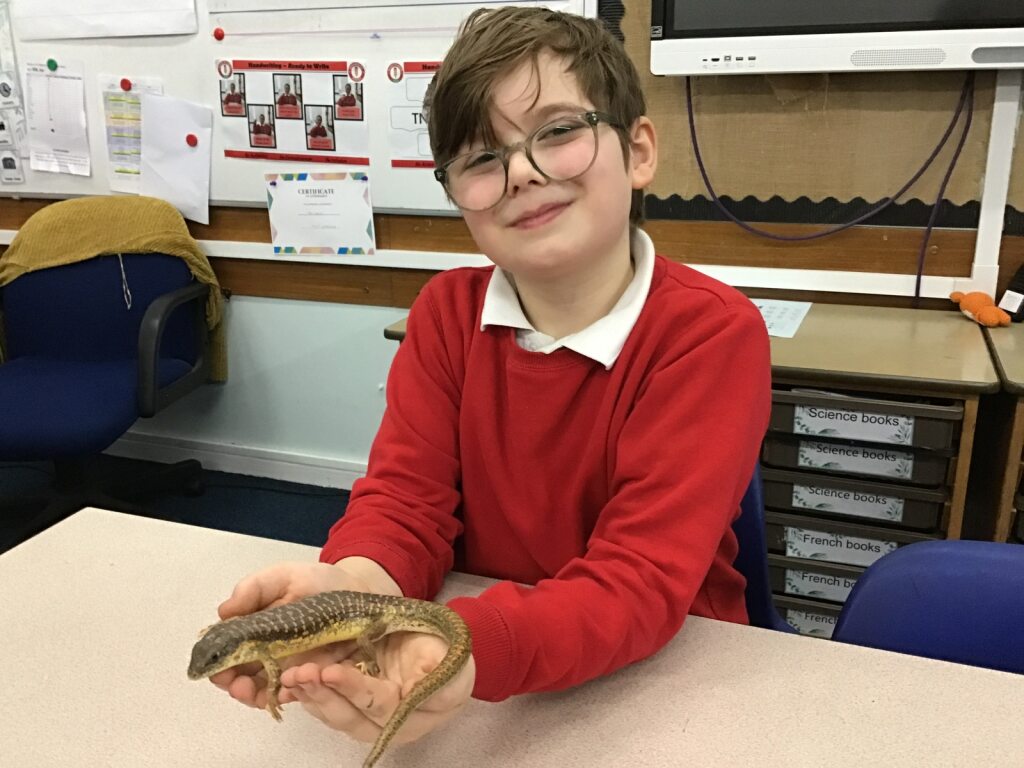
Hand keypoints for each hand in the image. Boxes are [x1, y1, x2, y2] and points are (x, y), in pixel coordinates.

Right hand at [210, 559, 395, 710]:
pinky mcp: (319, 676)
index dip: (218, 663)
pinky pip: (301, 693)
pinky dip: (291, 695)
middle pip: (243, 679)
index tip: (216, 667)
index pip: (229, 653)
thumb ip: (255, 588)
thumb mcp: (286, 576)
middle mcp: (271, 655)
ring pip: (267, 692)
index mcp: (257, 632)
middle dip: (235, 686)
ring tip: (258, 690)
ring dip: (257, 696)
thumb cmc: (320, 583)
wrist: (363, 590)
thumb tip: (224, 611)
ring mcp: (295, 668)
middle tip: (236, 684)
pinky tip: (289, 690)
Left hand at [281, 631, 474, 743]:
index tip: (330, 671)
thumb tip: (416, 684)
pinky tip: (289, 683)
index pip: (381, 705)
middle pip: (351, 718)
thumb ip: (435, 668)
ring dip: (310, 696)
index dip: (355, 690)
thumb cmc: (443, 650)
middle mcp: (388, 726)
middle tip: (300, 673)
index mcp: (415, 713)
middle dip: (323, 695)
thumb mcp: (448, 653)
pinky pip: (325, 708)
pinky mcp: (350, 709)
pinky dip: (306, 695)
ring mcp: (367, 720)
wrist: (436, 649)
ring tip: (291, 675)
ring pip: (334, 716)